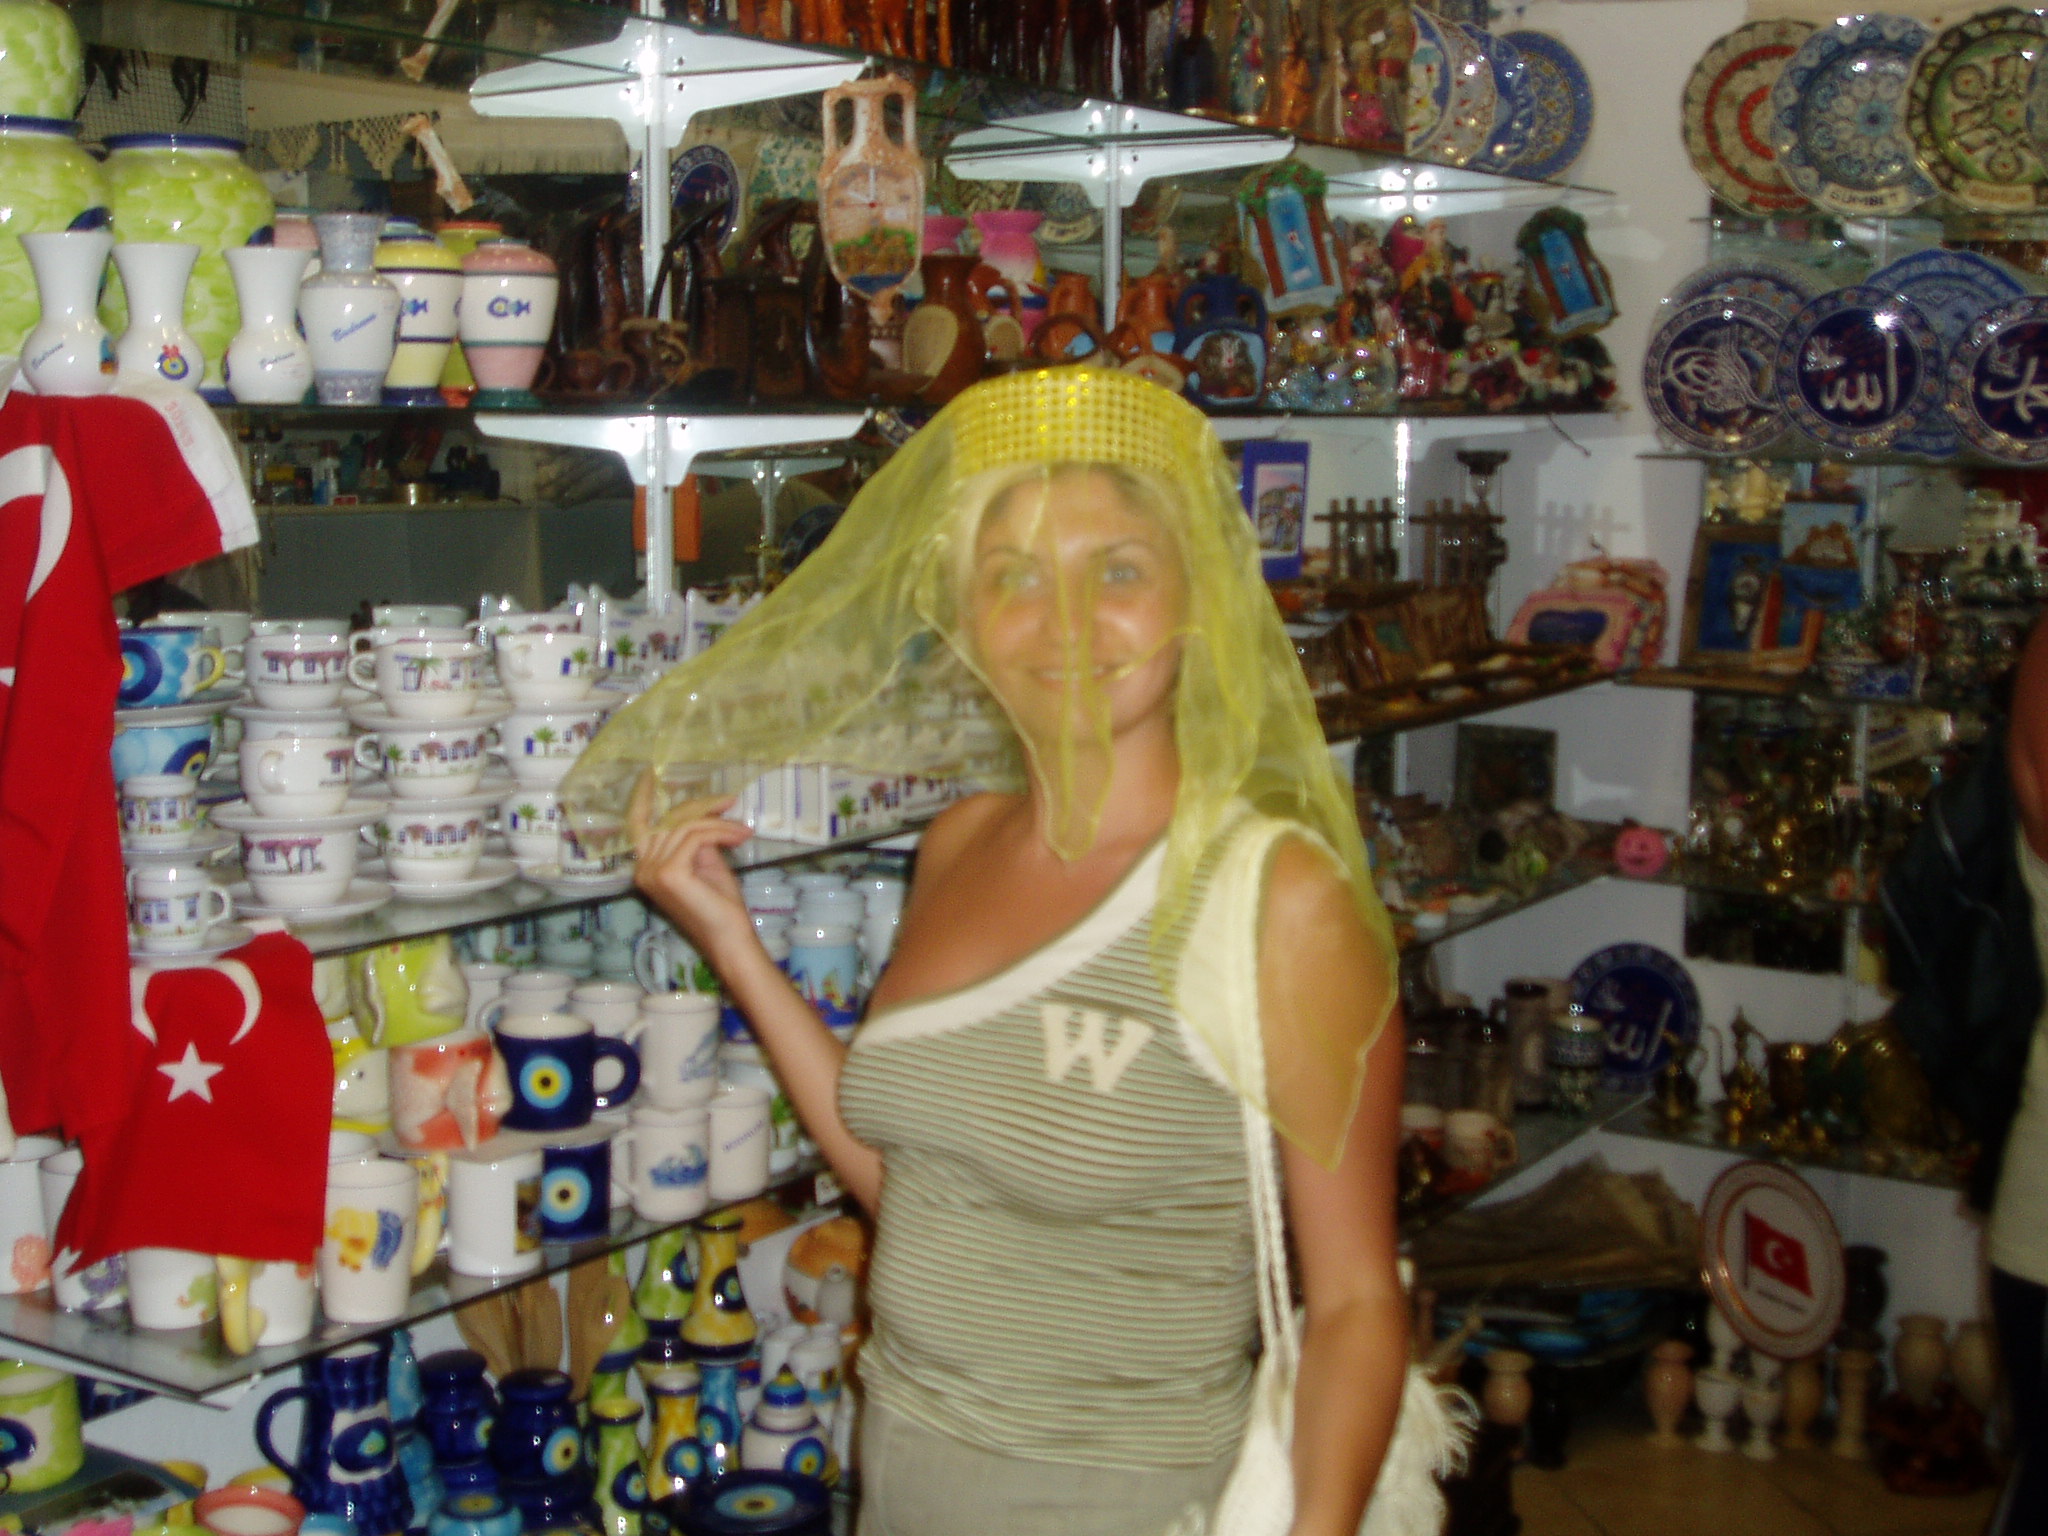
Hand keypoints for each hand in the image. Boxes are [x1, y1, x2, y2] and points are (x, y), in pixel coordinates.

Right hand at [628, 773, 756, 969]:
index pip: (639, 825)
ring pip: (686, 827)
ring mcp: (653, 871)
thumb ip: (696, 839)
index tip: (649, 773)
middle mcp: (642, 868)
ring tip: (742, 831)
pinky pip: (696, 837)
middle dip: (701, 808)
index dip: (642, 798)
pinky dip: (720, 833)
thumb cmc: (720, 905)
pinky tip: (738, 838)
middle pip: (668, 820)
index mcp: (646, 867)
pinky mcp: (670, 872)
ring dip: (718, 824)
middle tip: (730, 804)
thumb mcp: (705, 863)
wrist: (729, 937)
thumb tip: (702, 814)